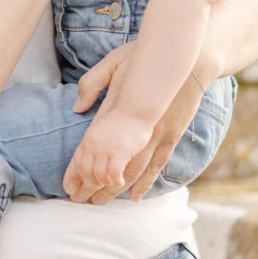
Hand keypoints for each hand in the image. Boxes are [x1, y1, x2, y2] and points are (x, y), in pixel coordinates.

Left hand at [64, 105, 154, 200]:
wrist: (136, 100)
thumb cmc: (123, 97)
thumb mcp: (100, 99)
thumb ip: (87, 99)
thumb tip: (77, 108)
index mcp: (89, 136)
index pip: (76, 160)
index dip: (72, 176)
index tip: (68, 189)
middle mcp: (94, 145)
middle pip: (86, 173)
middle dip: (83, 190)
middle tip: (80, 201)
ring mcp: (106, 150)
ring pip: (99, 177)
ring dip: (100, 189)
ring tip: (99, 200)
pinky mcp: (120, 153)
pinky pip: (114, 174)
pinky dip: (115, 181)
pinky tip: (118, 184)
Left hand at [72, 47, 206, 202]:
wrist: (189, 60)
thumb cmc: (148, 57)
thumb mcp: (114, 61)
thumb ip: (93, 82)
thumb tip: (77, 107)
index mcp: (118, 110)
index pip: (93, 147)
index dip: (80, 169)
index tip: (68, 184)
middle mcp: (136, 129)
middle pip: (111, 166)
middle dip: (93, 186)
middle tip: (79, 201)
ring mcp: (156, 135)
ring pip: (133, 171)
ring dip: (115, 189)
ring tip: (100, 202)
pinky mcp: (171, 136)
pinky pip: (156, 166)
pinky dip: (145, 183)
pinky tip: (135, 196)